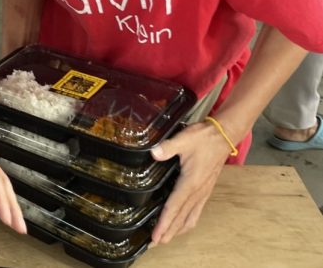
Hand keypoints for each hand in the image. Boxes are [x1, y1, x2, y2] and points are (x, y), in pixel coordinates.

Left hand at [149, 120, 232, 245]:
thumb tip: (154, 153)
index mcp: (190, 183)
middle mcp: (198, 192)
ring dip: (178, 229)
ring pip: (190, 218)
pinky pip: (196, 211)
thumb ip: (168, 147)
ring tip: (165, 238)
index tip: (156, 236)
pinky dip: (187, 222)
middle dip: (168, 232)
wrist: (224, 135)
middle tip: (154, 243)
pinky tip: (182, 224)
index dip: (164, 223)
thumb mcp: (183, 139)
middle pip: (181, 218)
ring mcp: (203, 192)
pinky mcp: (205, 189)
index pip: (174, 207)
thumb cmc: (204, 137)